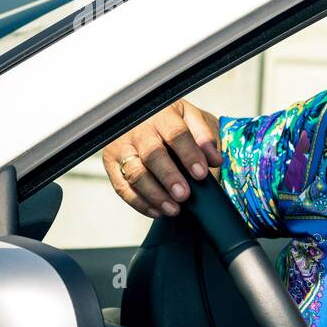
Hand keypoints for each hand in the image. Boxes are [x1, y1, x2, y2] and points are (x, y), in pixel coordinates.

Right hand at [102, 99, 221, 218]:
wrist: (152, 119)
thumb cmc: (176, 122)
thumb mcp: (194, 120)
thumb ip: (205, 138)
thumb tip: (215, 160)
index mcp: (162, 115)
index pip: (175, 134)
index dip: (189, 155)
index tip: (201, 174)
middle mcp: (138, 129)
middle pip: (152, 154)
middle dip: (168, 177)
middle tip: (184, 195)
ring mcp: (121, 146)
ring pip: (134, 173)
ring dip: (154, 194)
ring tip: (173, 209)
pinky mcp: (111, 163)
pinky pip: (122, 187)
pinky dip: (139, 202)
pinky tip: (157, 211)